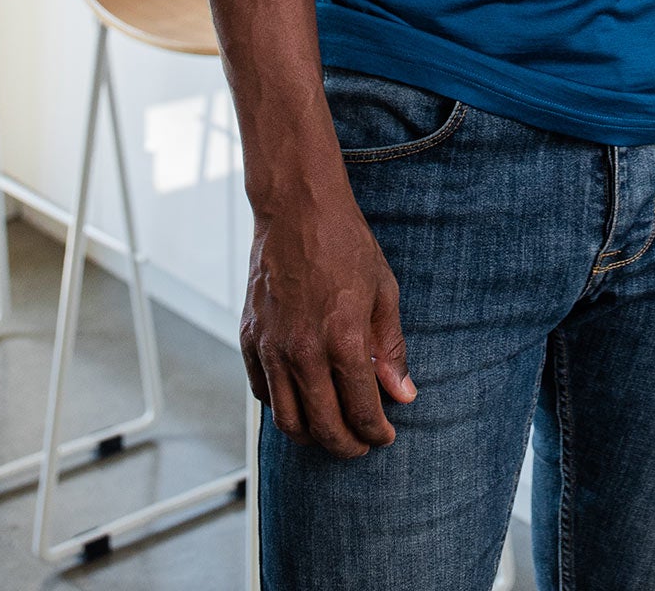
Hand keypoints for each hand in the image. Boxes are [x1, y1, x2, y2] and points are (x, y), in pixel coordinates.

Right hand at [241, 187, 415, 457]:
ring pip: (288, 421)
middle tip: (361, 443)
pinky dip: (284, 408)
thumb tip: (403, 395)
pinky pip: (263, 393)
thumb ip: (392, 349)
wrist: (298, 209)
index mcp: (344, 339)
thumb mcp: (384, 292)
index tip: (386, 434)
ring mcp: (272, 347)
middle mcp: (304, 350)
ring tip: (332, 430)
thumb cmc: (346, 245)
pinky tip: (303, 400)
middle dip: (347, 445)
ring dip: (313, 436)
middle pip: (324, 427)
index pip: (362, 410)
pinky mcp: (250, 339)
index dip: (377, 432)